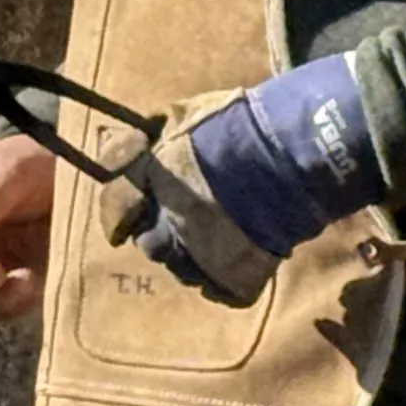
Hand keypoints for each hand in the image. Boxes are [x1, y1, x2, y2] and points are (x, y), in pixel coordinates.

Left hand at [113, 57, 383, 301]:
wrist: (287, 154)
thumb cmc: (237, 126)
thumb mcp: (186, 112)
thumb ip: (157, 131)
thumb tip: (141, 136)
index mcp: (153, 188)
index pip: (117, 209)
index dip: (120, 214)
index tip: (126, 219)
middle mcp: (170, 226)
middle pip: (152, 247)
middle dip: (162, 237)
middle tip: (183, 225)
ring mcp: (202, 257)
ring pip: (185, 272)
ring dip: (193, 260)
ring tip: (214, 243)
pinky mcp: (236, 278)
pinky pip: (220, 292)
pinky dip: (224, 282)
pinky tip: (234, 265)